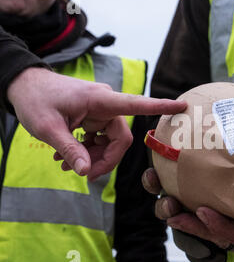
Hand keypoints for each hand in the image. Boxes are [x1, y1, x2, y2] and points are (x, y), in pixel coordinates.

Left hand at [7, 68, 185, 180]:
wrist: (22, 85)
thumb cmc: (34, 100)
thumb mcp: (47, 128)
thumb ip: (70, 150)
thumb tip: (88, 173)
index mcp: (100, 99)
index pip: (137, 104)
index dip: (161, 107)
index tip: (182, 105)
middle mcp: (105, 104)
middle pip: (120, 139)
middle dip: (105, 160)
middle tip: (84, 176)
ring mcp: (100, 111)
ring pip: (109, 142)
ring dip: (92, 157)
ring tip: (65, 165)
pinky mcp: (93, 116)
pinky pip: (99, 138)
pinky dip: (86, 150)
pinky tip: (65, 158)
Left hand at [142, 168, 233, 261]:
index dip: (218, 228)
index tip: (200, 212)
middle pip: (212, 232)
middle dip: (187, 221)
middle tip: (167, 204)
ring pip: (204, 218)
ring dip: (180, 205)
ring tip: (159, 186)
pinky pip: (211, 202)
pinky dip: (191, 191)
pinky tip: (176, 173)